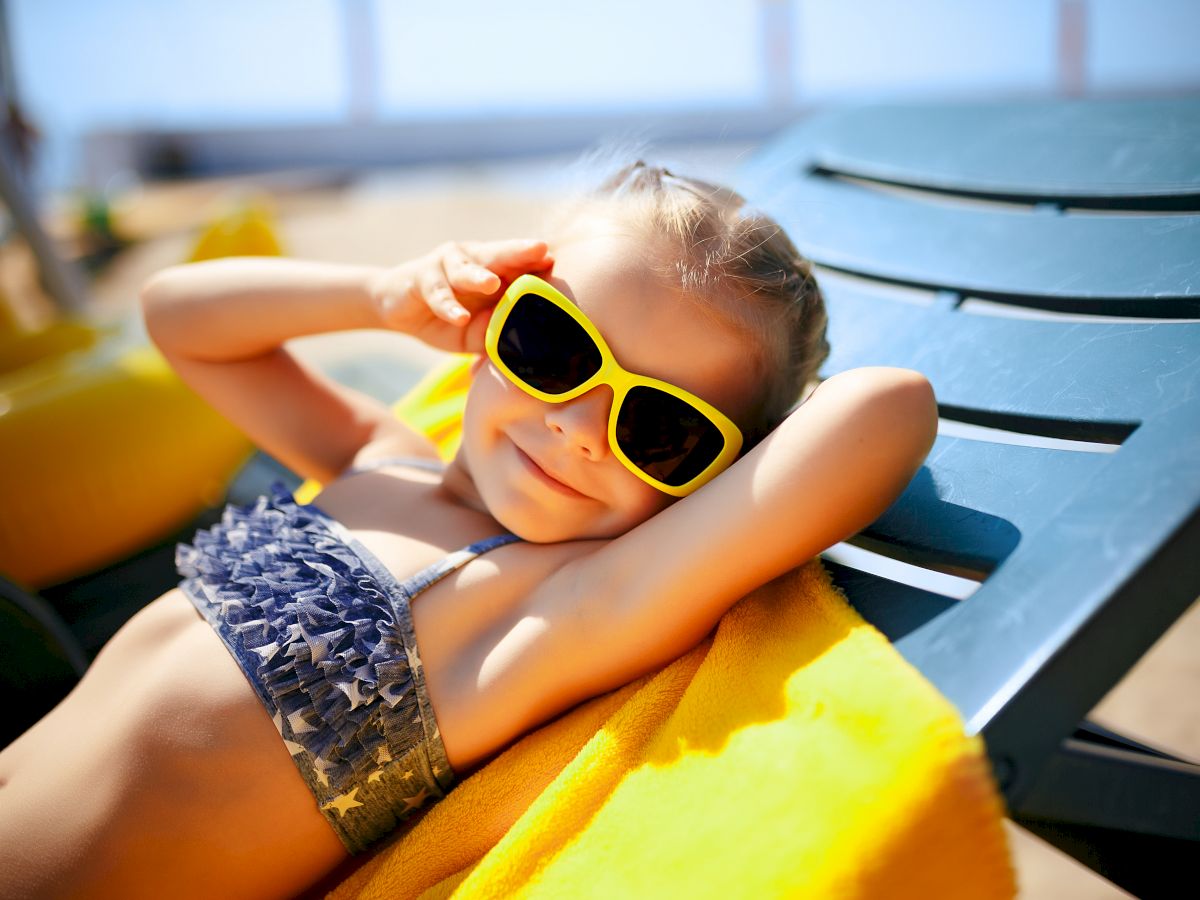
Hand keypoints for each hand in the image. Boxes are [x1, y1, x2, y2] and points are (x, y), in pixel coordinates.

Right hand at [370, 238, 553, 352]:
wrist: (400, 310)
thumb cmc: (450, 318)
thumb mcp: (478, 332)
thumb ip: (498, 332)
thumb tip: (525, 344)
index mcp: (495, 270)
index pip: (520, 264)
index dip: (537, 262)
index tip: (557, 261)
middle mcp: (474, 260)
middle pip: (499, 255)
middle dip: (519, 251)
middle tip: (539, 249)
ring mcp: (447, 265)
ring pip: (465, 270)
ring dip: (478, 276)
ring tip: (492, 284)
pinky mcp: (422, 277)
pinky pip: (437, 292)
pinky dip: (448, 306)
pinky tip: (459, 317)